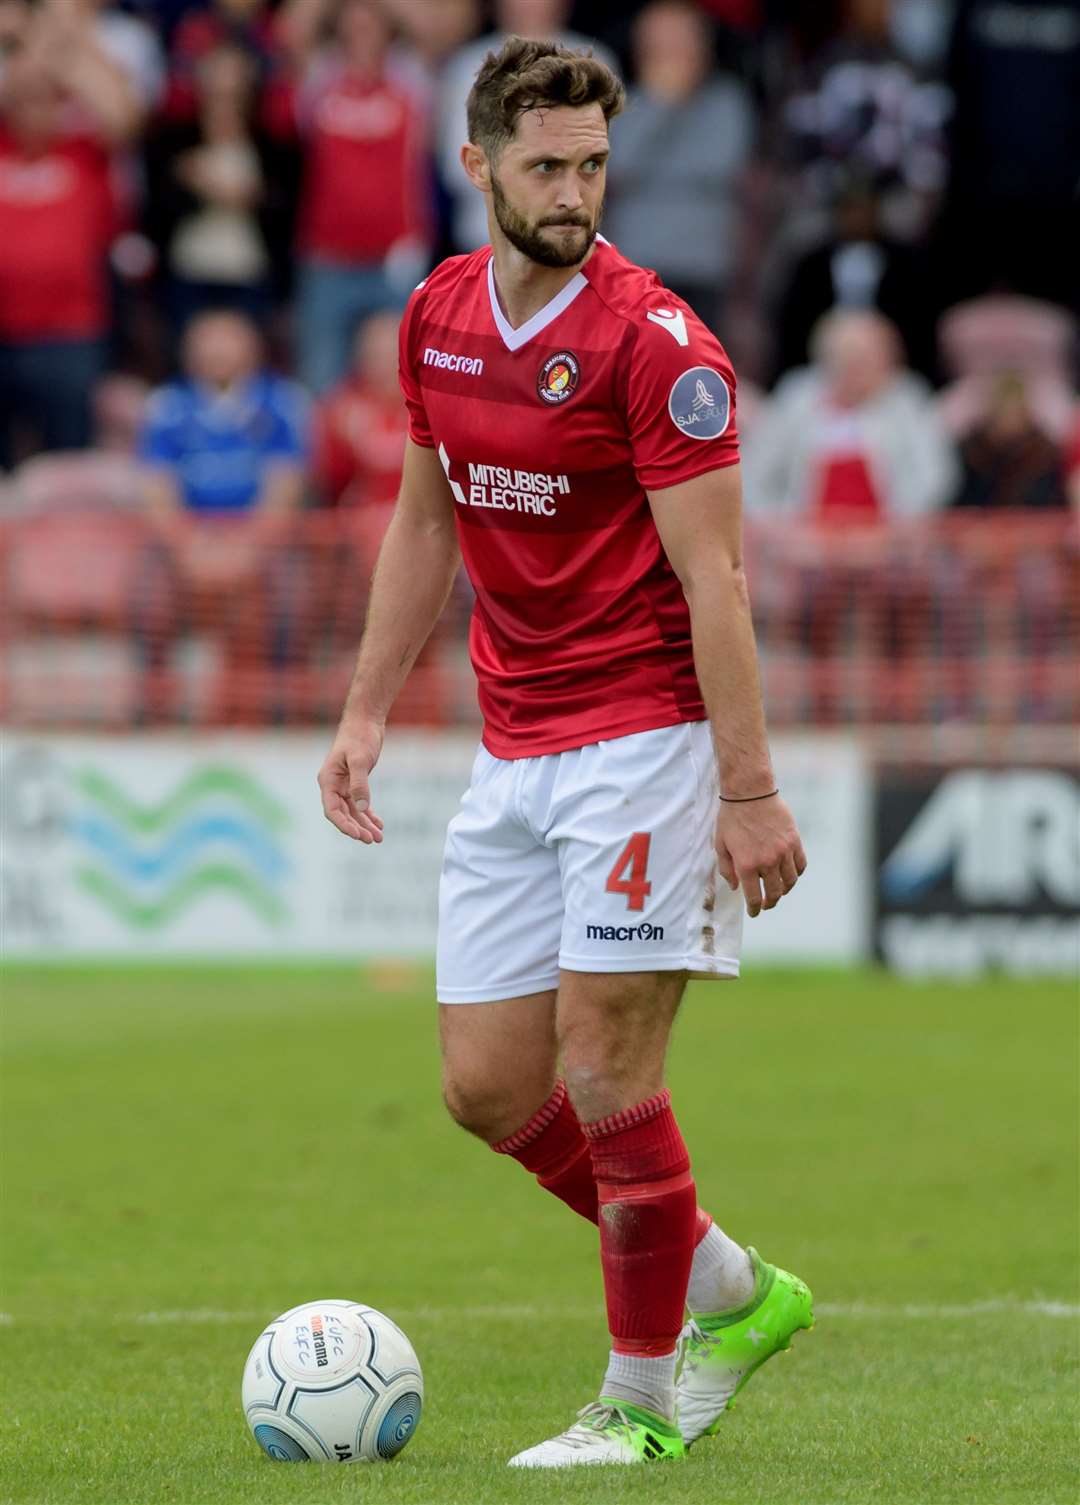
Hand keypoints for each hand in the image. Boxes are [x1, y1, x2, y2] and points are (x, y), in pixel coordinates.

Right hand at [317, 718, 384, 843]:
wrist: (365, 720)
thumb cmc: (359, 736)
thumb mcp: (360, 760)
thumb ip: (359, 784)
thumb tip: (361, 809)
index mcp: (328, 780)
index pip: (332, 810)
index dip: (344, 825)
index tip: (358, 835)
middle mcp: (333, 785)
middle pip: (342, 814)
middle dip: (356, 829)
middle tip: (372, 840)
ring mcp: (343, 784)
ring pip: (352, 811)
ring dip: (364, 825)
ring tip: (379, 838)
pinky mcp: (355, 782)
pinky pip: (359, 803)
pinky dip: (368, 814)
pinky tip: (379, 824)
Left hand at [715, 793, 806, 917]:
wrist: (750, 793)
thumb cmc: (731, 817)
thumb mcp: (720, 844)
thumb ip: (726, 869)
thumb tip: (735, 887)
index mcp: (746, 865)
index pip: (754, 897)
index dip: (754, 909)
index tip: (754, 912)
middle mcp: (767, 862)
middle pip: (774, 893)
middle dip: (770, 903)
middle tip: (766, 904)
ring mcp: (783, 852)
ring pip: (790, 882)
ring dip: (784, 890)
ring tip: (778, 891)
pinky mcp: (794, 841)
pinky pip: (800, 865)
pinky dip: (796, 874)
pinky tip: (789, 874)